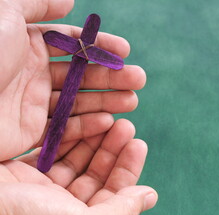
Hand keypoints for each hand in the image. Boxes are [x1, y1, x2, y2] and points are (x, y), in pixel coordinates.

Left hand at [0, 0, 145, 159]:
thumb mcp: (4, 13)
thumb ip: (37, 2)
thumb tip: (70, 0)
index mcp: (26, 44)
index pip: (73, 44)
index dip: (101, 47)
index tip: (125, 51)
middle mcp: (32, 73)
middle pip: (82, 74)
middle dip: (112, 75)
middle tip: (138, 79)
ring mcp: (33, 103)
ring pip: (79, 101)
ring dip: (108, 100)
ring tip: (133, 101)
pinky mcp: (32, 131)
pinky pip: (66, 127)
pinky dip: (89, 124)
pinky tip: (109, 120)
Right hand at [0, 119, 157, 214]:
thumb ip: (120, 213)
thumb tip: (150, 196)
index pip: (113, 194)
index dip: (127, 168)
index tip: (138, 143)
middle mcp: (61, 207)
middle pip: (95, 173)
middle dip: (112, 149)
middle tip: (126, 125)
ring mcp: (41, 189)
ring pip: (76, 159)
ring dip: (94, 139)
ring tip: (112, 119)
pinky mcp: (22, 171)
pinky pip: (53, 150)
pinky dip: (69, 135)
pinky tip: (83, 121)